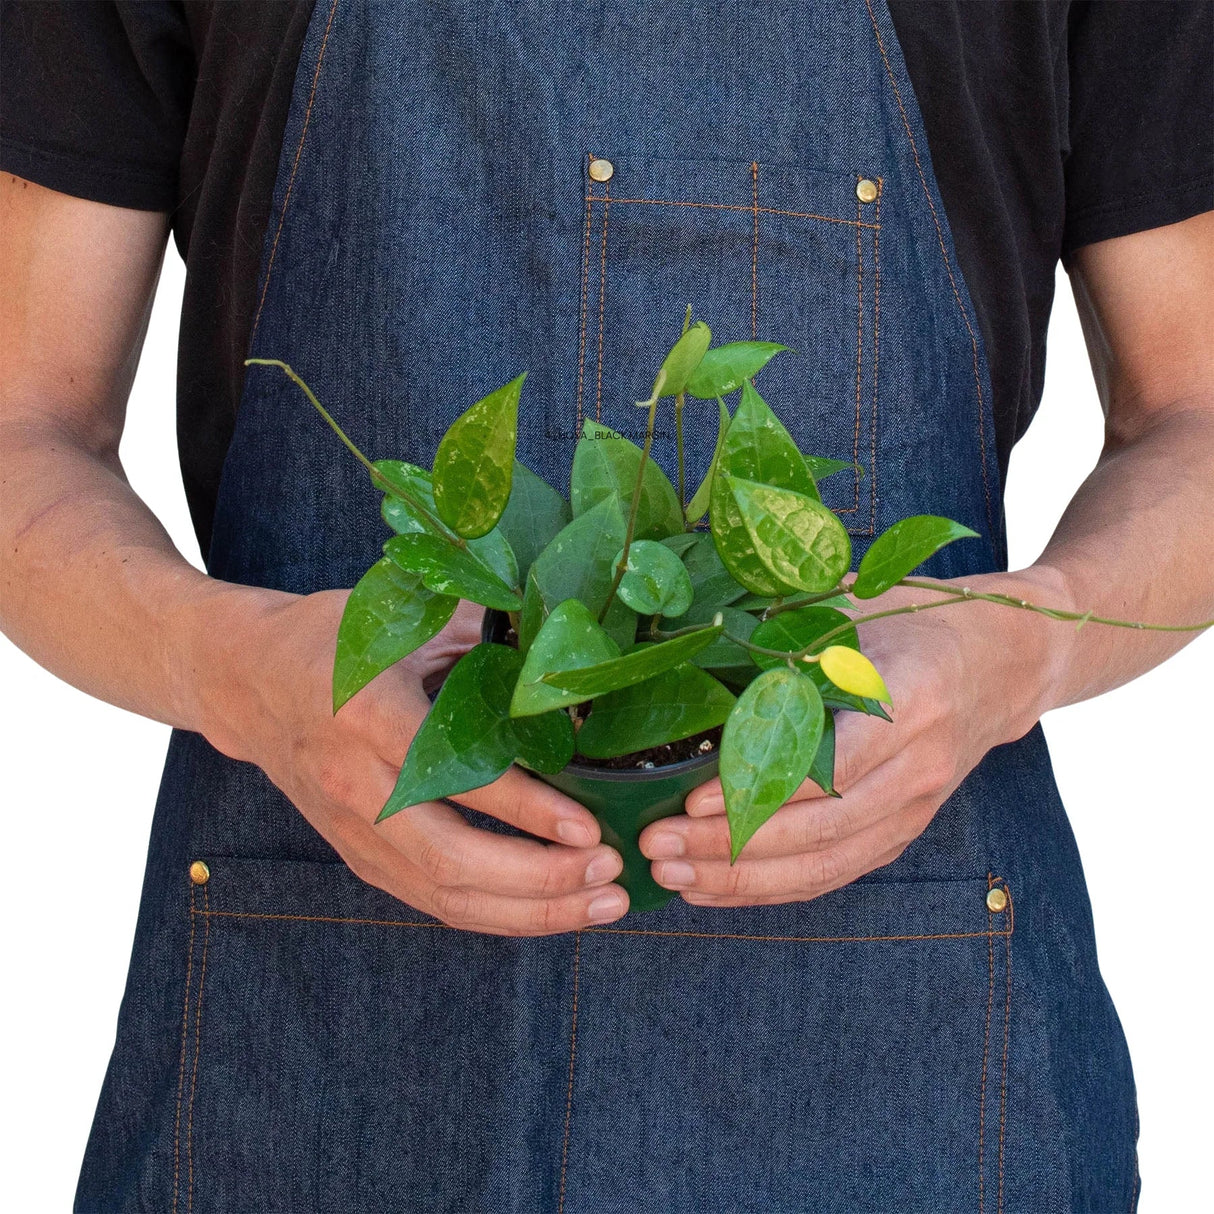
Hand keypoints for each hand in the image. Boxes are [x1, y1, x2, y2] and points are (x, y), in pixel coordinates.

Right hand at [193, 587, 628, 933]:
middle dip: (540, 880)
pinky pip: (435, 901)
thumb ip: (475, 633)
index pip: (452, 777)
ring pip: (445, 896)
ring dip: (531, 911)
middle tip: (611, 873)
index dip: (524, 810)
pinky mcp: (359, 857)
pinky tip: (554, 909)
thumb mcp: (397, 616)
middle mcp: (356, 786)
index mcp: (366, 717)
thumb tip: (562, 649)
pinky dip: (499, 914)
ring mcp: (353, 833)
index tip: (588, 827)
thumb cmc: (328, 641)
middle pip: (450, 861)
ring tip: (603, 903)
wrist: (246, 682)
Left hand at [638, 570, 1068, 905]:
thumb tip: (700, 644)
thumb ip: (794, 633)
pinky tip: (714, 888)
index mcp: (911, 700)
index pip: (830, 765)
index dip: (761, 788)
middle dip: (731, 846)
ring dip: (742, 879)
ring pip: (824, 864)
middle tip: (657, 844)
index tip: (692, 797)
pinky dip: (772, 889)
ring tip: (671, 873)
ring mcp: (916, 808)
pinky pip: (834, 873)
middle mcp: (920, 766)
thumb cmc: (924, 619)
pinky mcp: (904, 831)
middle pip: (820, 829)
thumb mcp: (863, 606)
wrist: (1009, 659)